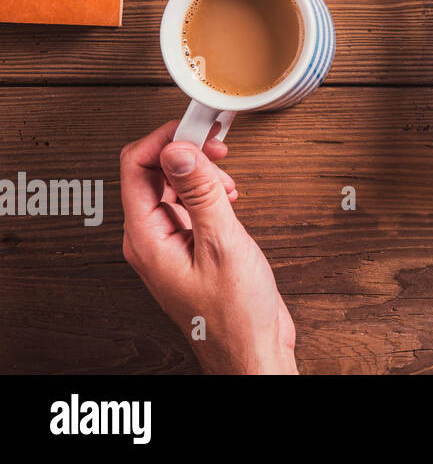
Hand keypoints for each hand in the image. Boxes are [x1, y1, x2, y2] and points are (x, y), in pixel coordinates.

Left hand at [120, 121, 296, 374]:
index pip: (136, 166)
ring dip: (199, 172)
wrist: (251, 349)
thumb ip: (200, 193)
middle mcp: (149, 239)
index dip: (166, 139)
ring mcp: (167, 243)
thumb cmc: (236, 314)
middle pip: (152, 172)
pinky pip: (185, 205)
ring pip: (170, 186)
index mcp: (146, 238)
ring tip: (227, 182)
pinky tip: (228, 199)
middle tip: (219, 145)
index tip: (198, 126)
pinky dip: (207, 191)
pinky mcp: (186, 247)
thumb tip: (179, 150)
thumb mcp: (223, 244)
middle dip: (186, 152)